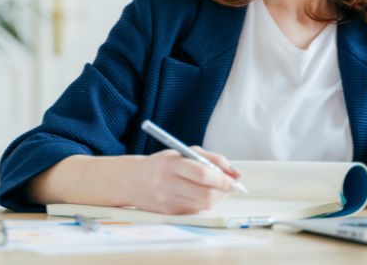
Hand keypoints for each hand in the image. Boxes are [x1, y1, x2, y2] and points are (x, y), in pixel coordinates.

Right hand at [124, 147, 241, 214]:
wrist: (131, 181)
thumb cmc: (162, 164)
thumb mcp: (183, 152)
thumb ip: (211, 159)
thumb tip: (236, 173)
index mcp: (170, 164)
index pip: (202, 174)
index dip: (222, 178)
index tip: (234, 178)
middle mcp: (167, 184)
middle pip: (205, 194)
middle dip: (224, 190)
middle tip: (230, 185)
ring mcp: (167, 201)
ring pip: (204, 204)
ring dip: (217, 197)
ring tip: (217, 188)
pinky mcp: (169, 213)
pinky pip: (196, 210)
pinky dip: (205, 203)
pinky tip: (201, 194)